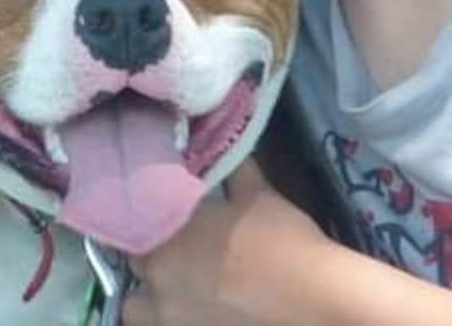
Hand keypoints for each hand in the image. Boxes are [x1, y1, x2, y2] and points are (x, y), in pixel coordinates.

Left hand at [123, 160, 328, 325]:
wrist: (321, 300)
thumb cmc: (286, 242)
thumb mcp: (257, 194)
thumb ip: (231, 169)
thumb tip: (222, 144)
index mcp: (166, 230)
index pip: (130, 219)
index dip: (144, 219)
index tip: (160, 219)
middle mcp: (157, 274)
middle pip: (134, 262)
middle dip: (149, 257)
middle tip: (177, 255)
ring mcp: (170, 315)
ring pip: (135, 307)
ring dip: (148, 299)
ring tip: (176, 293)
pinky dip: (171, 320)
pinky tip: (196, 313)